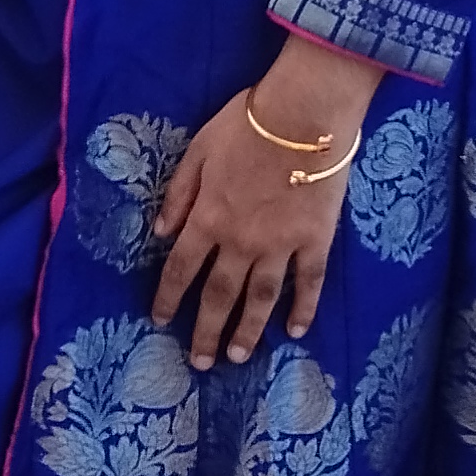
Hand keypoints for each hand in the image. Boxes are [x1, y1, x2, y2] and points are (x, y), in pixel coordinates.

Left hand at [152, 40, 381, 369]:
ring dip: (249, 331)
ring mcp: (280, 245)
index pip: (181, 268)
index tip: (161, 320)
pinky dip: (303, 308)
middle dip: (207, 332)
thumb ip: (179, 194)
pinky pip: (308, 282)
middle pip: (219, 295)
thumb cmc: (248, 124)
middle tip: (201, 362)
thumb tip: (159, 233)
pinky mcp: (315, 240)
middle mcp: (240, 241)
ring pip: (261, 299)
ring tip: (240, 357)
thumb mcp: (198, 150)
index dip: (169, 297)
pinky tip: (296, 331)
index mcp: (208, 218)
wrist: (305, 113)